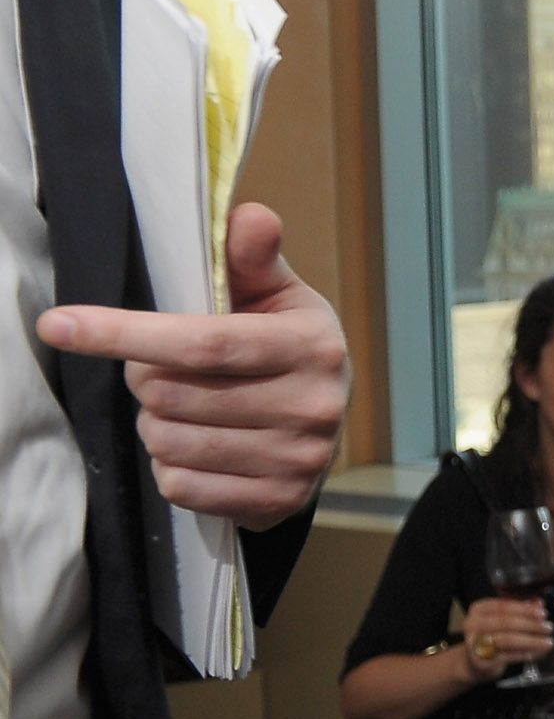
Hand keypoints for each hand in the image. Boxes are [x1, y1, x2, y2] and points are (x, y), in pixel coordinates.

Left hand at [38, 204, 349, 527]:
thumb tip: (247, 216)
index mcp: (312, 346)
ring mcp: (299, 459)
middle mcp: (313, 405)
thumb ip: (252, 258)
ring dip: (156, 425)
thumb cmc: (286, 347)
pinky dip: (171, 469)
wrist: (328, 424)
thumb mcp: (277, 297)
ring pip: (171, 444)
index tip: (59, 325)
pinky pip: (183, 487)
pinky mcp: (280, 503)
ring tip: (181, 411)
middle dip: (144, 380)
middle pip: (174, 395)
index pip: (203, 341)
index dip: (125, 333)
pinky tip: (196, 449)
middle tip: (160, 372)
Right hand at [457, 596, 553, 680]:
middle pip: (505, 622)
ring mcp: (474, 643)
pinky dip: (526, 654)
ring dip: (531, 641)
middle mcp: (473, 624)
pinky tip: (538, 652)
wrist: (475, 662)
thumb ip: (521, 610)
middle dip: (531, 625)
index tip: (542, 613)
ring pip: (507, 640)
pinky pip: (508, 656)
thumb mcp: (504, 620)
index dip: (525, 609)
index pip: (503, 606)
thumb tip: (539, 603)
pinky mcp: (481, 661)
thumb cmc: (492, 636)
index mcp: (479, 609)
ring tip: (547, 642)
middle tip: (548, 628)